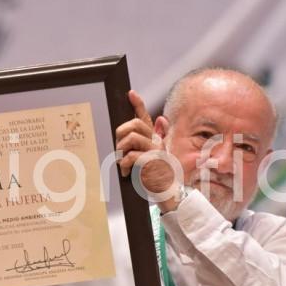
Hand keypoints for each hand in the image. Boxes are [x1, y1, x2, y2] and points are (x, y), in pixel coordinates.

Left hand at [114, 90, 181, 211]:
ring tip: (122, 162)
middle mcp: (156, 141)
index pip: (146, 117)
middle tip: (118, 148)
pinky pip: (131, 156)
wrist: (166, 192)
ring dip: (121, 150)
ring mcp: (154, 151)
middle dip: (121, 134)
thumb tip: (161, 119)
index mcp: (154, 139)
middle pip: (135, 124)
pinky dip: (124, 164)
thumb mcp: (153, 155)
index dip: (138, 104)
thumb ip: (153, 138)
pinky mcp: (151, 162)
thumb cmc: (156, 175)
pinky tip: (125, 172)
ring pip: (132, 138)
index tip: (131, 93)